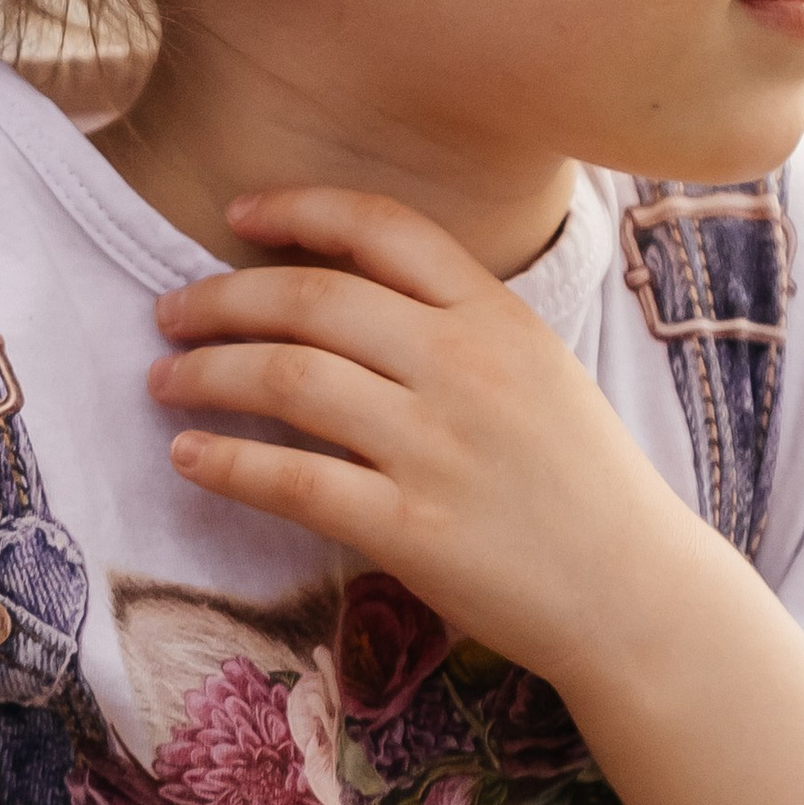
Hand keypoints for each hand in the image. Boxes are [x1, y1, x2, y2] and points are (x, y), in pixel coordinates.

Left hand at [150, 186, 709, 690]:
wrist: (637, 595)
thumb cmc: (581, 482)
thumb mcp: (539, 370)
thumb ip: (456, 327)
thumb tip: (341, 295)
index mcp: (499, 317)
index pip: (383, 227)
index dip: (298, 209)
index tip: (237, 216)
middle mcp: (466, 368)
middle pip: (313, 298)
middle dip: (221, 298)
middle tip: (170, 314)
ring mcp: (439, 448)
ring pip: (289, 379)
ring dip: (207, 373)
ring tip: (165, 381)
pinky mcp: (414, 529)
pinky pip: (294, 481)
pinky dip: (227, 463)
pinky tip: (190, 457)